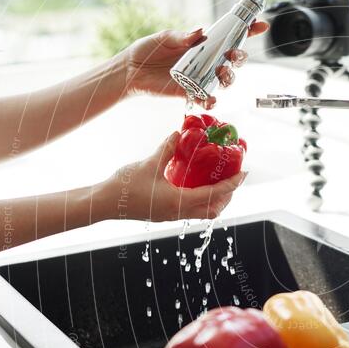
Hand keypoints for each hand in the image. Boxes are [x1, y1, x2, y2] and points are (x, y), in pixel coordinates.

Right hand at [96, 132, 245, 221]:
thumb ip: (167, 148)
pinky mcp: (166, 214)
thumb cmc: (125, 186)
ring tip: (220, 181)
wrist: (104, 203)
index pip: (215, 195)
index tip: (244, 172)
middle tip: (234, 176)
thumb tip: (179, 132)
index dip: (232, 184)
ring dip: (217, 199)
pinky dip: (203, 200)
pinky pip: (192, 210)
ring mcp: (173, 215)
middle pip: (215, 209)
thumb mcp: (149, 163)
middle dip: (229, 194)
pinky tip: (198, 184)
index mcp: (179, 202)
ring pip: (204, 212)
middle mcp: (179, 212)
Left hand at [122, 22, 268, 108]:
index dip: (247, 31)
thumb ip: (181, 36)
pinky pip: (207, 99)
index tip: (260, 25)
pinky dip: (212, 101)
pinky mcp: (191, 93)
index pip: (228, 36)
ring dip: (229, 77)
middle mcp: (205, 61)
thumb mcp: (164, 38)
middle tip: (233, 57)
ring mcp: (200, 77)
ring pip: (225, 79)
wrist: (131, 71)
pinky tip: (211, 99)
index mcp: (202, 44)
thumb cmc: (147, 51)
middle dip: (240, 58)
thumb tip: (199, 32)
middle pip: (233, 60)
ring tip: (221, 72)